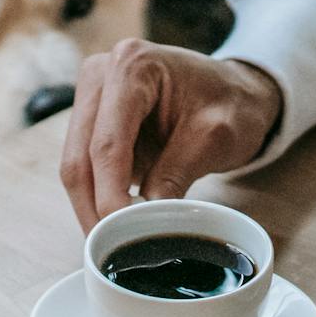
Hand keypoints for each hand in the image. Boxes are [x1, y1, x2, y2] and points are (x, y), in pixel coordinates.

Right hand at [60, 39, 284, 231]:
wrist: (239, 90)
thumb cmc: (233, 104)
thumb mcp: (216, 138)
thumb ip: (176, 174)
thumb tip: (141, 221)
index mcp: (132, 66)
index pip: (107, 143)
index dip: (109, 195)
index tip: (119, 234)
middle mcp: (102, 74)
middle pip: (79, 156)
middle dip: (92, 208)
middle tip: (107, 250)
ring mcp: (94, 95)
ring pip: (76, 165)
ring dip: (91, 206)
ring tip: (111, 244)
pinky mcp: (95, 118)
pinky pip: (86, 165)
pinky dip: (100, 196)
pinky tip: (116, 223)